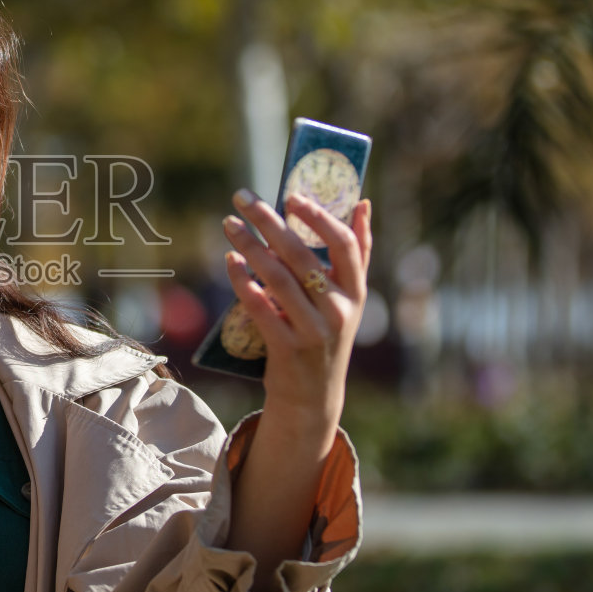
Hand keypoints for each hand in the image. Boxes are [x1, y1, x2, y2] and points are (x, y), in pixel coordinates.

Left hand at [222, 191, 372, 437]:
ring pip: (277, 277)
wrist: (313, 395)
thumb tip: (363, 202)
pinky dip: (243, 281)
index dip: (320, 217)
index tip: (291, 195)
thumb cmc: (327, 333)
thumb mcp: (349, 298)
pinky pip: (260, 307)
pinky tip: (230, 261)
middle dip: (269, 221)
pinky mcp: (287, 348)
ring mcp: (314, 331)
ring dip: (249, 246)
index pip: (346, 245)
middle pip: (301, 255)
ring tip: (229, 224)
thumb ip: (358, 252)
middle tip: (243, 198)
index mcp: (356, 292)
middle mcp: (339, 310)